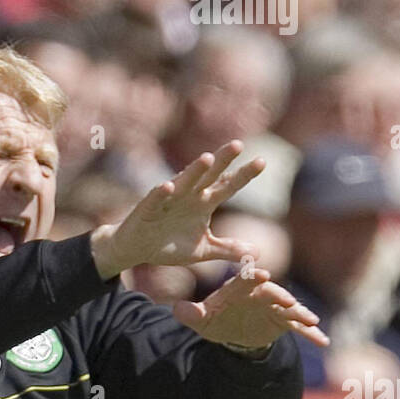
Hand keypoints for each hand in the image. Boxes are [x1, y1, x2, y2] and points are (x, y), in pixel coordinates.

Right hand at [91, 141, 265, 277]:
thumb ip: (228, 249)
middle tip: (238, 145)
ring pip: (184, 182)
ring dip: (194, 170)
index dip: (244, 175)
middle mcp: (189, 195)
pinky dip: (161, 193)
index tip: (262, 161)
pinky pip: (156, 199)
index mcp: (204, 203)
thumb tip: (259, 253)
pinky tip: (168, 187)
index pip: (227, 186)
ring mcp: (169, 199)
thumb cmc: (170, 245)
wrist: (137, 248)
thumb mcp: (203, 250)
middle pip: (209, 175)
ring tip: (207, 158)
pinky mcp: (148, 208)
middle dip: (222, 161)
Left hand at [174, 268, 329, 351]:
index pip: (246, 280)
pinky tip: (324, 340)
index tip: (259, 274)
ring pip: (290, 308)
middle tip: (286, 300)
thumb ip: (189, 313)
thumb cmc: (215, 319)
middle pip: (272, 292)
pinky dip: (311, 333)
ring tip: (310, 319)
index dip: (252, 277)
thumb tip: (175, 309)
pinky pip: (299, 326)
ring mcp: (275, 307)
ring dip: (300, 313)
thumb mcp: (200, 319)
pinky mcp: (284, 321)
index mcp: (240, 288)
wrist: (231, 331)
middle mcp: (261, 293)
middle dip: (279, 295)